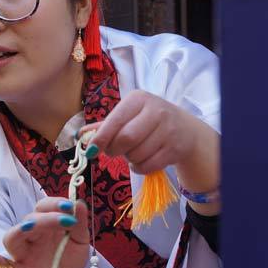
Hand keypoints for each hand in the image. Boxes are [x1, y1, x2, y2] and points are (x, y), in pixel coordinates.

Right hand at [2, 198, 88, 267]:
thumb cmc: (67, 262)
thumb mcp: (79, 243)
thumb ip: (79, 225)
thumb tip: (79, 203)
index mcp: (45, 226)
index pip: (43, 207)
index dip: (54, 204)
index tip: (69, 206)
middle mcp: (30, 236)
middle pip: (29, 219)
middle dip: (46, 217)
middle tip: (65, 220)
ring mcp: (21, 253)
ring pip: (13, 237)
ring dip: (22, 229)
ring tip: (34, 226)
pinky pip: (0, 264)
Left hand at [81, 90, 198, 174]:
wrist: (185, 129)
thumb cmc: (148, 121)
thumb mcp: (128, 116)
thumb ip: (105, 125)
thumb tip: (81, 134)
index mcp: (139, 99)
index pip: (115, 121)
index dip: (101, 138)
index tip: (92, 150)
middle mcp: (156, 110)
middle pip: (126, 139)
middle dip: (115, 150)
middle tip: (115, 151)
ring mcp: (168, 130)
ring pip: (137, 155)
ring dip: (129, 159)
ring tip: (134, 152)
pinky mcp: (175, 148)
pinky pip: (147, 166)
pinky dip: (139, 168)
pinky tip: (143, 160)